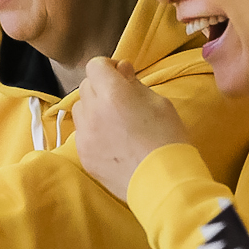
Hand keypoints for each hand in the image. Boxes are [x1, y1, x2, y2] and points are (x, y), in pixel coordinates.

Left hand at [72, 57, 191, 200]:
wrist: (163, 183)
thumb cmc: (168, 139)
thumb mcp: (160, 103)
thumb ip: (135, 83)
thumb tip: (121, 70)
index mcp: (113, 93)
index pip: (95, 65)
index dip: (108, 67)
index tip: (121, 75)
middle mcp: (93, 111)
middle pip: (86, 86)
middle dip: (102, 87)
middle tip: (122, 100)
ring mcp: (85, 135)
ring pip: (81, 109)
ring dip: (94, 109)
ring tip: (115, 122)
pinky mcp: (83, 155)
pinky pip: (82, 134)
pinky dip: (93, 131)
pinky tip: (112, 142)